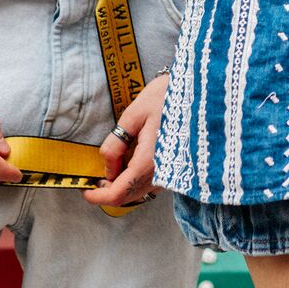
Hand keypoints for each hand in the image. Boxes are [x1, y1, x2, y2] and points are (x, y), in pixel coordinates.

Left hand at [83, 71, 171, 207]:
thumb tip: (108, 167)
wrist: (201, 90)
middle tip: (96, 180)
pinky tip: (130, 166)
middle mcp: (162, 173)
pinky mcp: (177, 166)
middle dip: (109, 192)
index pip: (118, 193)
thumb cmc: (167, 97)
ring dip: (123, 187)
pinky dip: (136, 182)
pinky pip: (152, 183)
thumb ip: (115, 144)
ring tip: (112, 170)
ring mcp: (172, 172)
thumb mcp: (133, 115)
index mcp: (148, 162)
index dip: (98, 197)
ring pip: (141, 192)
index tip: (86, 191)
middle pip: (129, 197)